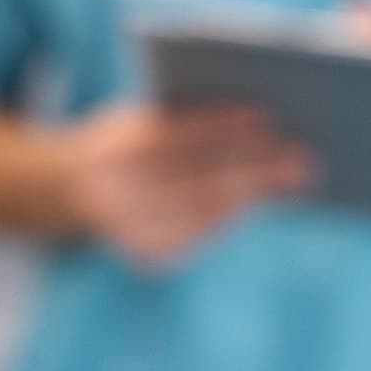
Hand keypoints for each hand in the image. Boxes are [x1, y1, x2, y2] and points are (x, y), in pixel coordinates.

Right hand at [61, 102, 313, 270]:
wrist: (64, 190)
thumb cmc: (121, 142)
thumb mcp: (134, 119)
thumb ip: (179, 118)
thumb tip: (257, 121)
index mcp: (108, 150)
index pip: (172, 136)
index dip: (219, 126)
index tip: (266, 114)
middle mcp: (113, 194)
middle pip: (198, 178)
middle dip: (256, 166)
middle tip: (305, 154)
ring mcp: (128, 232)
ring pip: (206, 209)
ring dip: (258, 192)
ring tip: (298, 174)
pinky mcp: (148, 256)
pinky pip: (204, 231)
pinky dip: (237, 211)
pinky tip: (266, 197)